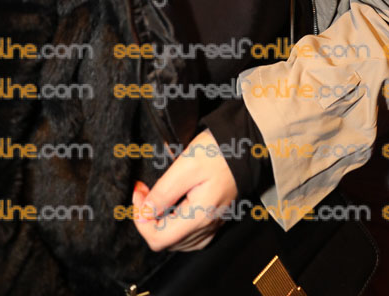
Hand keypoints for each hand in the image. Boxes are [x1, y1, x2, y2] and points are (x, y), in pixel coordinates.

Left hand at [132, 129, 237, 251]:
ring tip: (156, 194)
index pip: (157, 239)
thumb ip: (164, 192)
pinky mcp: (215, 218)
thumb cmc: (219, 152)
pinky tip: (172, 206)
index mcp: (199, 216)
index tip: (140, 192)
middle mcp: (206, 226)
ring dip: (159, 220)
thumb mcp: (186, 165)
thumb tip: (145, 212)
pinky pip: (189, 235)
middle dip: (148, 217)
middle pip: (164, 242)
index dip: (141, 218)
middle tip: (145, 190)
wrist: (248, 145)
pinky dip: (173, 224)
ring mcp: (212, 224)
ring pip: (175, 240)